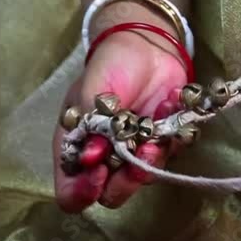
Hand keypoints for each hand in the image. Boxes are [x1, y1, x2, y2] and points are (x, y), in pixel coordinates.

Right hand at [53, 4, 187, 212]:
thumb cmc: (110, 66)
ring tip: (155, 136)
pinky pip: (168, 157)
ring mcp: (135, 153)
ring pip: (142, 178)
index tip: (97, 174)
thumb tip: (91, 158)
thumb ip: (91, 123)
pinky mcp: (163, 145)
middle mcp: (105, 157)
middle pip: (111, 193)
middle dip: (124, 182)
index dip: (81, 192)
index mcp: (77, 146)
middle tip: (137, 154)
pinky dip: (169, 142)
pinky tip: (167, 112)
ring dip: (149, 163)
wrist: (148, 48)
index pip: (71, 190)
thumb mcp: (92, 90)